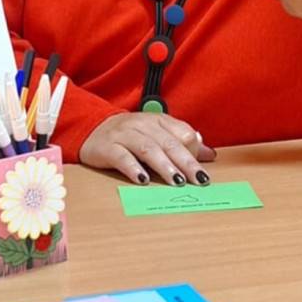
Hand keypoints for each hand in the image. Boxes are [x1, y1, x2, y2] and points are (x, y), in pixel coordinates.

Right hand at [79, 112, 216, 185]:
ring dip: (164, 166)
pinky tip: (143, 180)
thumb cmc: (129, 135)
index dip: (193, 151)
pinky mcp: (107, 148)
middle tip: (198, 180)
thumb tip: (209, 154)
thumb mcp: (156, 134)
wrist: (91, 129)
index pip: (182, 132)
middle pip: (169, 143)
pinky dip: (133, 168)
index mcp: (157, 120)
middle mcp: (142, 125)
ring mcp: (124, 135)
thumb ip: (181, 143)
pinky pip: (122, 157)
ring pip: (148, 149)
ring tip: (177, 181)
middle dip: (186, 162)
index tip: (201, 171)